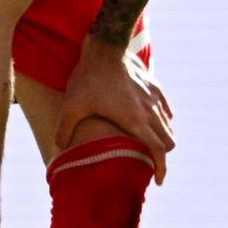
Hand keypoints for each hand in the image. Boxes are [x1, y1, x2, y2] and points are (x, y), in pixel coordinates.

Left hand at [56, 41, 173, 179]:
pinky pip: (166, 109)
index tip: (158, 180)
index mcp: (135, 121)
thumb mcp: (71, 106)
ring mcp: (155, 98)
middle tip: (149, 162)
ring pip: (169, 126)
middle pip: (168, 142)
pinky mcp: (155, 86)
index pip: (158, 152)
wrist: (106, 46)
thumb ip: (64, 130)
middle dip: (162, 155)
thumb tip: (58, 149)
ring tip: (149, 143)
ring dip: (163, 138)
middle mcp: (150, 112)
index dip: (161, 169)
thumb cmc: (88, 78)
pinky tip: (151, 120)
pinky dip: (163, 120)